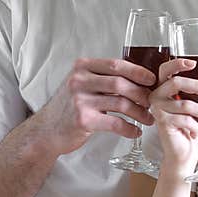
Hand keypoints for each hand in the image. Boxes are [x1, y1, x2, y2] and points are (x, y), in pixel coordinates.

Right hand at [34, 57, 156, 155]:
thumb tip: (136, 79)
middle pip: (120, 83)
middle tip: (151, 102)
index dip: (137, 71)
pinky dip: (129, 128)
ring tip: (147, 119)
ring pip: (121, 103)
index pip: (115, 64)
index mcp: (82, 68)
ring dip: (139, 112)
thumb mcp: (80, 85)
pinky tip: (135, 131)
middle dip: (141, 94)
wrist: (46, 130)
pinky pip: (115, 123)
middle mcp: (79, 81)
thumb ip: (102, 79)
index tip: (151, 79)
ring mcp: (80, 100)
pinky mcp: (83, 120)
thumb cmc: (67, 108)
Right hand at [149, 60, 197, 171]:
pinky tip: (196, 132)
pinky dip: (196, 126)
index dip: (177, 64)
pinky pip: (185, 119)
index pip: (166, 69)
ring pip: (185, 104)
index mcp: (165, 88)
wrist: (184, 152)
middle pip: (176, 82)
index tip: (193, 63)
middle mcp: (157, 96)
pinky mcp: (162, 123)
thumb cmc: (192, 127)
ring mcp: (157, 109)